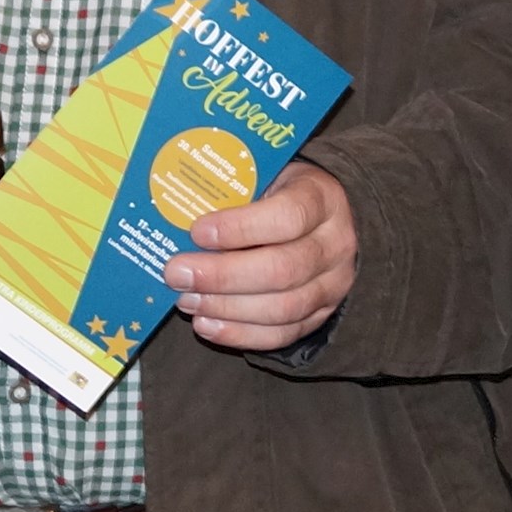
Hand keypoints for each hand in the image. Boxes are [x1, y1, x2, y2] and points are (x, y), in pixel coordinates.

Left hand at [167, 162, 356, 347]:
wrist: (320, 218)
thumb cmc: (280, 194)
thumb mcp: (265, 177)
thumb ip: (233, 195)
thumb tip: (176, 217)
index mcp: (322, 200)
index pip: (288, 217)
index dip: (240, 228)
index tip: (198, 232)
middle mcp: (336, 244)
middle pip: (283, 269)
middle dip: (222, 276)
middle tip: (178, 274)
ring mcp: (333, 284)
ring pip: (283, 308)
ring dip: (227, 308)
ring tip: (187, 300)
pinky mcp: (321, 314)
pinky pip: (282, 334)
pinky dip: (240, 334)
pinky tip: (206, 324)